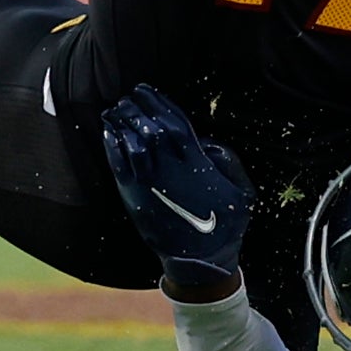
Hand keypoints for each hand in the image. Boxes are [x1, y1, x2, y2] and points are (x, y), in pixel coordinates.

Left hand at [100, 83, 252, 296]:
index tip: (148, 90)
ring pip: (133, 144)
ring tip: (116, 108)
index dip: (160, 104)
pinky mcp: (135, 198)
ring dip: (123, 122)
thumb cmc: (224, 225)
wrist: (200, 261)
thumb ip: (229, 162)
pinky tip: (108, 131)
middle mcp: (173, 171)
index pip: (176, 125)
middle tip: (129, 95)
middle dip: (139, 109)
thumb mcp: (243, 192)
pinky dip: (112, 145)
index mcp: (199, 165)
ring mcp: (151, 184)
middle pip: (151, 129)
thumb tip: (210, 143)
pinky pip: (120, 166)